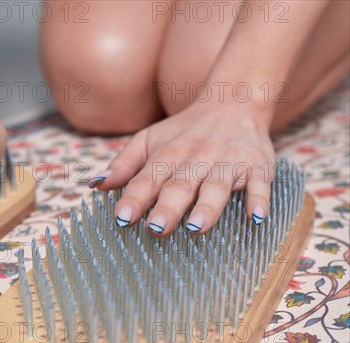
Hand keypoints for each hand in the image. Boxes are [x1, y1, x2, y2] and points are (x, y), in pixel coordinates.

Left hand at [90, 103, 275, 234]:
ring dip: (207, 207)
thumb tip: (95, 185)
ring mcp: (227, 163)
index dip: (134, 199)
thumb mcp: (149, 141)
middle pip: (180, 185)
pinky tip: (256, 218)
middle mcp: (195, 159)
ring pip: (217, 186)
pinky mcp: (257, 166)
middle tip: (156, 229)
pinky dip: (259, 199)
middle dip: (167, 208)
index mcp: (167, 155)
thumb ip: (124, 165)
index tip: (121, 219)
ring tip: (196, 228)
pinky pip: (260, 184)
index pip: (147, 179)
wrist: (233, 102)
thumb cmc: (184, 131)